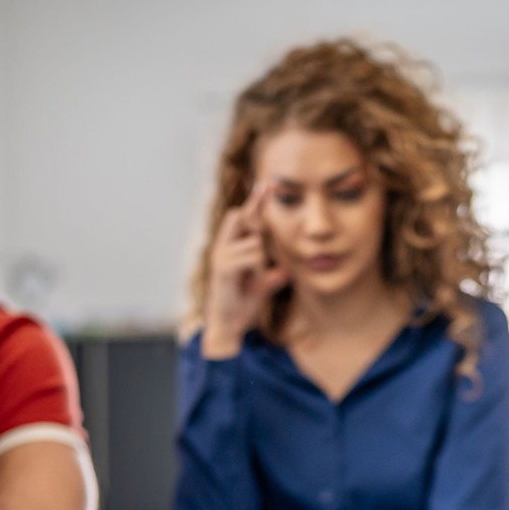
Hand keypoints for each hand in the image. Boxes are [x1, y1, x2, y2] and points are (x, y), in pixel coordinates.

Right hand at [201, 179, 289, 357]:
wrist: (228, 325)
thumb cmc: (242, 305)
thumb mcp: (262, 288)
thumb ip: (273, 277)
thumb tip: (287, 271)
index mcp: (232, 248)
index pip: (245, 218)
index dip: (256, 202)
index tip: (267, 184)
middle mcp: (224, 246)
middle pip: (240, 216)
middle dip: (254, 222)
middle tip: (261, 246)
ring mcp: (221, 255)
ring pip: (254, 241)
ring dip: (259, 258)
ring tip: (250, 277)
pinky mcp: (223, 266)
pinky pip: (252, 254)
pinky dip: (256, 267)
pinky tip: (248, 280)